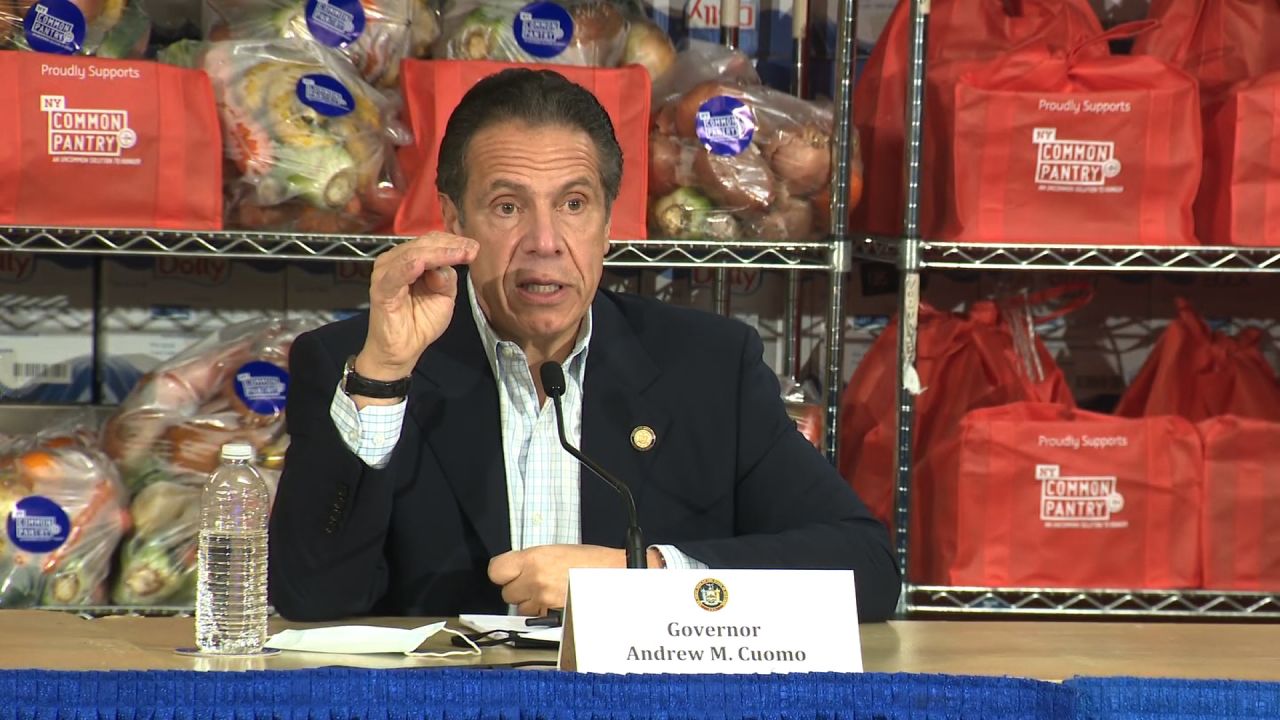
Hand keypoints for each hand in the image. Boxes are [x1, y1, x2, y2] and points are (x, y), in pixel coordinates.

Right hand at [356, 233, 479, 381]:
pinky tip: (422, 267)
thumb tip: (442, 267)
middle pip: (423, 244)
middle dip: (450, 245)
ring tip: (459, 254)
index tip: (475, 247)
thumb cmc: (421, 321)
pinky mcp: (381, 290)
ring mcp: (386, 273)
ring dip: (437, 254)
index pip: (431, 242)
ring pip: (413, 255)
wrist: (403, 349)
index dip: (453, 241)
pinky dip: (408, 268)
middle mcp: (395, 260)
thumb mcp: (444, 296)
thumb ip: (446, 278)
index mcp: (410, 259)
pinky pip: (395, 275)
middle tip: (472, 250)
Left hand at [489, 544, 653, 615]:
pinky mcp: (553, 615)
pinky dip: (543, 613)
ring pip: (521, 608)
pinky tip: (557, 601)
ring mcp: (544, 600)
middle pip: (507, 593)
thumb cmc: (593, 561)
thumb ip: (532, 560)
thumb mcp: (557, 550)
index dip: (502, 573)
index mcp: (534, 558)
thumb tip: (516, 568)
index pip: (495, 570)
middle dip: (519, 589)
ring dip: (531, 602)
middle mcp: (535, 579)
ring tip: (550, 591)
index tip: (508, 573)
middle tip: (534, 582)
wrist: (615, 574)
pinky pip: (537, 617)